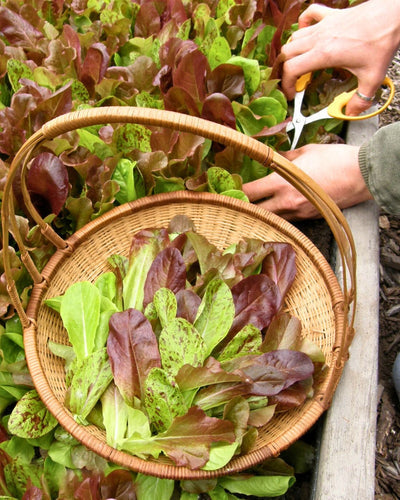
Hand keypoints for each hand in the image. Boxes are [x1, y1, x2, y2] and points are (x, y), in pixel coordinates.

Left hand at [243, 144, 372, 219]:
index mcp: (282, 184)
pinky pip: (288, 220)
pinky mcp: (310, 218)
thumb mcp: (305, 152)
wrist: (362, 175)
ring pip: (271, 219)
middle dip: (245, 208)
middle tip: (238, 202)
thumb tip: (274, 159)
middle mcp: (287, 203)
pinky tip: (280, 209)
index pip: (250, 192)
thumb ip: (285, 158)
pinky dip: (281, 216)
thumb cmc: (335, 159)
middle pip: (256, 212)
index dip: (236, 192)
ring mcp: (299, 214)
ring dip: (263, 214)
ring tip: (257, 206)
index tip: (229, 190)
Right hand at [281, 1, 399, 115]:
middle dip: (286, 70)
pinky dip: (303, 23)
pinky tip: (307, 32)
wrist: (393, 16)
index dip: (286, 84)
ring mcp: (323, 24)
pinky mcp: (331, 15)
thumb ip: (360, 99)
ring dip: (292, 51)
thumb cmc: (382, 41)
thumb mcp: (372, 77)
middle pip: (287, 53)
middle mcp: (319, 38)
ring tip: (299, 63)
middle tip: (294, 82)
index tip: (291, 93)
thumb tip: (351, 113)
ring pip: (294, 37)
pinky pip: (309, 14)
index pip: (291, 69)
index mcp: (324, 54)